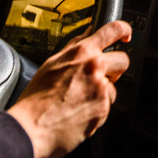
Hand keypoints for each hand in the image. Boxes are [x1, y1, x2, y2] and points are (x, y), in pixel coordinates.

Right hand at [7, 20, 132, 157]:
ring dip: (102, 94)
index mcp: (82, 52)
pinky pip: (106, 106)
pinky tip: (79, 112)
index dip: (124, 30)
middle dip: (114, 69)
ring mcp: (101, 88)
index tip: (126, 35)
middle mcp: (95, 67)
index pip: (113, 30)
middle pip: (122, 60)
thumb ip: (74, 46)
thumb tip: (88, 33)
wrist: (31, 127)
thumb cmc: (36, 98)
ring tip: (79, 101)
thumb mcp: (52, 63)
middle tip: (98, 78)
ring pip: (113, 87)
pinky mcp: (103, 109)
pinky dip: (96, 111)